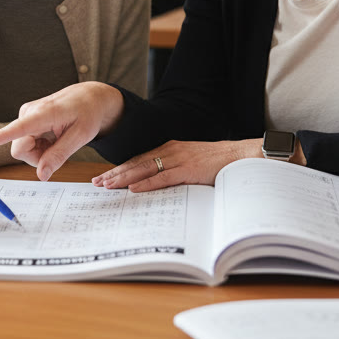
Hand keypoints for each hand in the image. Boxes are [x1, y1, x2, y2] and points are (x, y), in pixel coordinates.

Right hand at [0, 82, 123, 181]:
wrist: (89, 97)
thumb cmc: (87, 113)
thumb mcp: (80, 137)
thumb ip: (59, 156)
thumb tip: (42, 176)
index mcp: (44, 113)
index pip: (18, 128)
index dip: (0, 136)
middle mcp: (28, 112)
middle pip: (20, 149)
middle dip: (37, 156)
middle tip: (58, 148)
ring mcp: (25, 115)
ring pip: (22, 148)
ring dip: (39, 151)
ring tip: (57, 140)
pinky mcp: (25, 119)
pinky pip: (25, 143)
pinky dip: (39, 146)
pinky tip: (52, 137)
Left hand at [92, 139, 261, 191]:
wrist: (242, 156)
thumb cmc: (220, 163)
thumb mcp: (193, 164)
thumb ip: (176, 171)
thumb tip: (158, 186)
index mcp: (172, 149)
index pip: (140, 159)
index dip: (121, 168)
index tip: (104, 176)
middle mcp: (171, 150)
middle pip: (137, 163)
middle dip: (115, 173)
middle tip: (96, 182)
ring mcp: (179, 158)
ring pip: (145, 169)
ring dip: (124, 178)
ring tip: (107, 186)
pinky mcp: (189, 168)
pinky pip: (163, 177)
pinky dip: (146, 183)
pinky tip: (133, 189)